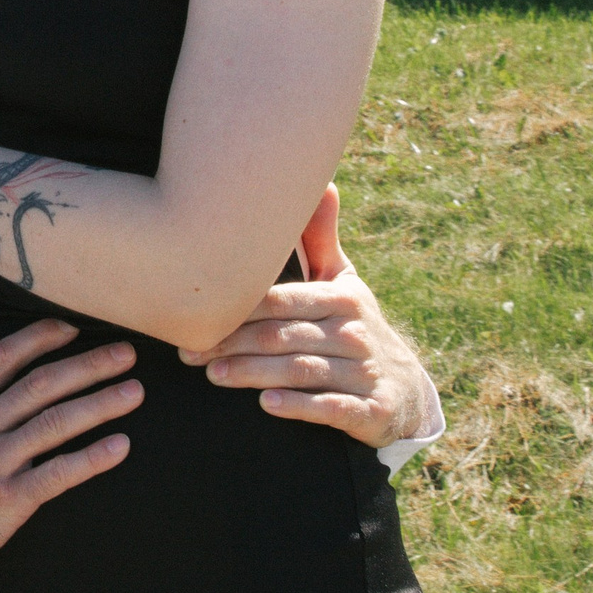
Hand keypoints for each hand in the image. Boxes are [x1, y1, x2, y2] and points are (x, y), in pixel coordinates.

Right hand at [0, 322, 140, 592]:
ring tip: (135, 392)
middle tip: (126, 354)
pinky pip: (59, 473)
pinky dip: (93, 458)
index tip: (72, 330)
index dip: (41, 338)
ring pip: (57, 422)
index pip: (3, 358)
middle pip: (42, 384)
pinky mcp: (8, 500)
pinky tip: (121, 446)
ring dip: (101, 404)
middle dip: (89, 365)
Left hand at [180, 183, 437, 446]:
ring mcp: (364, 372)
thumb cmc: (353, 327)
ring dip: (254, 373)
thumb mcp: (343, 283)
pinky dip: (299, 405)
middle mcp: (354, 332)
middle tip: (188, 352)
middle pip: (284, 335)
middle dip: (233, 343)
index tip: (194, 314)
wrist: (403, 391)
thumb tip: (323, 182)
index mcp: (342, 298)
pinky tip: (267, 404)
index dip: (236, 307)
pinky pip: (330, 407)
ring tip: (213, 375)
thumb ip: (322, 238)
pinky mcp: (370, 410)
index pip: (281, 300)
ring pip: (301, 370)